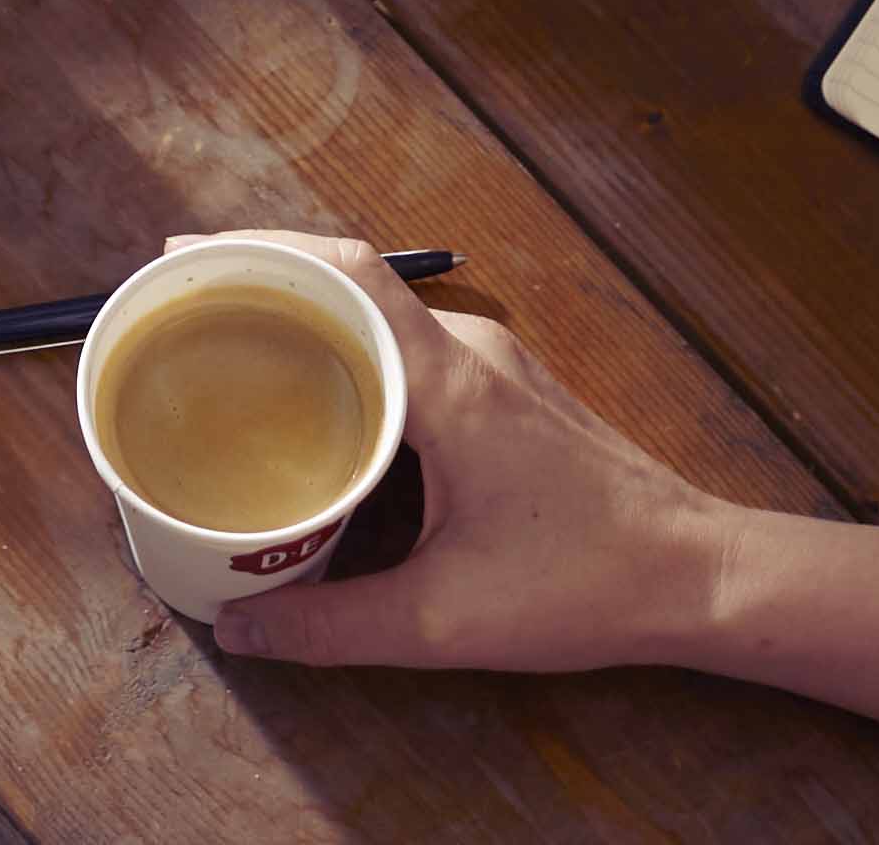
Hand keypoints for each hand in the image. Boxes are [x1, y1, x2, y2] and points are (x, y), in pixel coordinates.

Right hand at [200, 240, 754, 678]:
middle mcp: (471, 352)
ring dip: (310, 326)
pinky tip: (322, 409)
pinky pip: (413, 352)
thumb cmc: (582, 582)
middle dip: (262, 287)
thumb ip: (329, 626)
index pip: (344, 271)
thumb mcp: (442, 619)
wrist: (698, 574)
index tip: (181, 259)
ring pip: (383, 321)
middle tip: (184, 316)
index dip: (257, 250)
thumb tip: (236, 628)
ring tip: (234, 358)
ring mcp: (496, 367)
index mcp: (448, 381)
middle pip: (350, 285)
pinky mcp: (510, 395)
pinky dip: (354, 358)